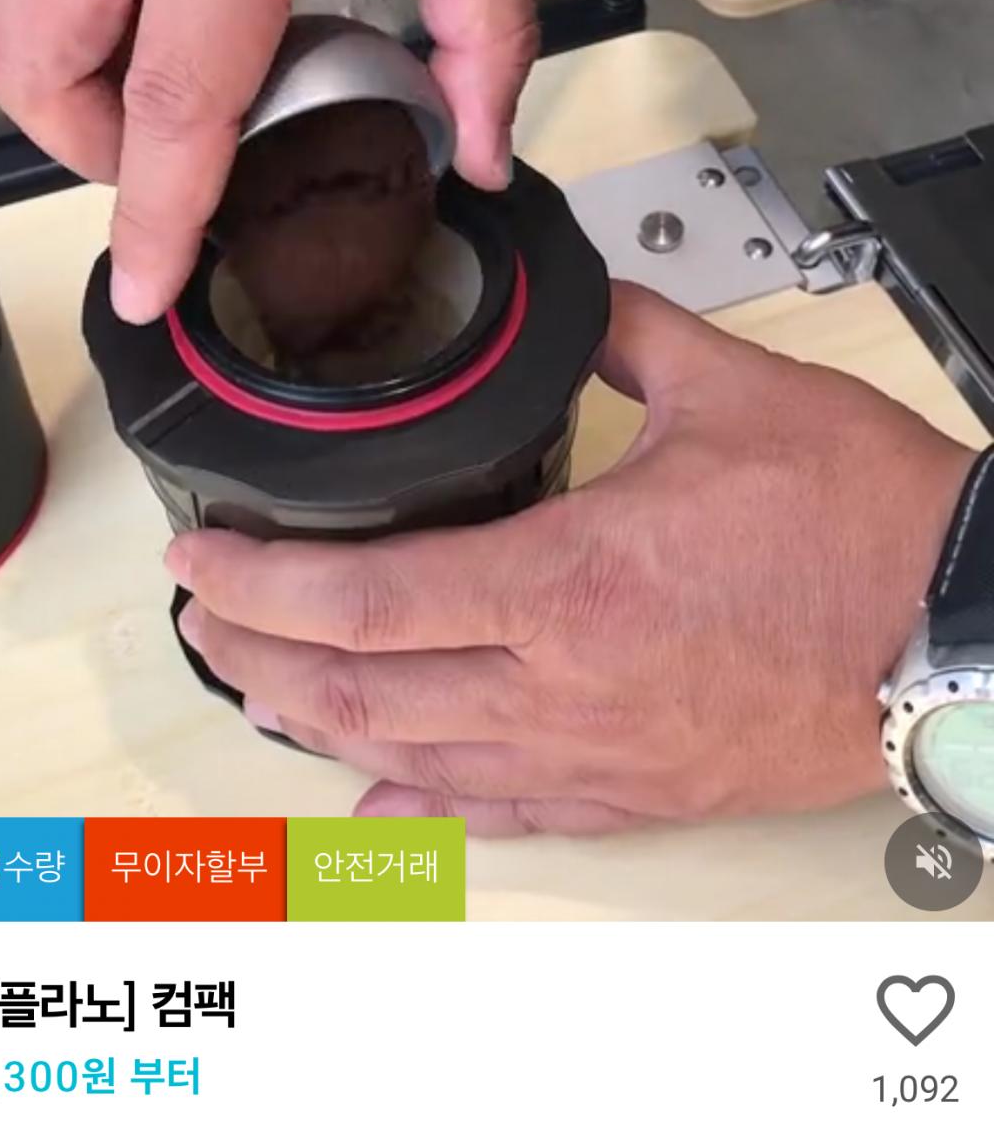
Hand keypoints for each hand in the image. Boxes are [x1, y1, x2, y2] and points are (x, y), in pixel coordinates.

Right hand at [0, 0, 535, 321]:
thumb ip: (484, 28)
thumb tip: (479, 144)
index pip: (171, 97)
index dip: (150, 212)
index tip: (141, 282)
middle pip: (41, 65)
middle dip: (91, 147)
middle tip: (170, 165)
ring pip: (19, 6)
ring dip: (83, 76)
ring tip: (185, 81)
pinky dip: (89, 4)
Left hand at [165, 283, 973, 836]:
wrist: (959, 630)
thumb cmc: (867, 528)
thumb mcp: (733, 390)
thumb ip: (621, 337)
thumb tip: (568, 305)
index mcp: (574, 585)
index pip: (367, 599)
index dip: (262, 587)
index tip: (202, 563)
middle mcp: (567, 690)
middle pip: (361, 694)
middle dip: (260, 663)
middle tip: (209, 626)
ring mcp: (598, 757)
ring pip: (414, 763)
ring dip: (319, 730)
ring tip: (262, 693)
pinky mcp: (640, 795)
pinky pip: (506, 816)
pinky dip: (426, 807)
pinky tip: (375, 802)